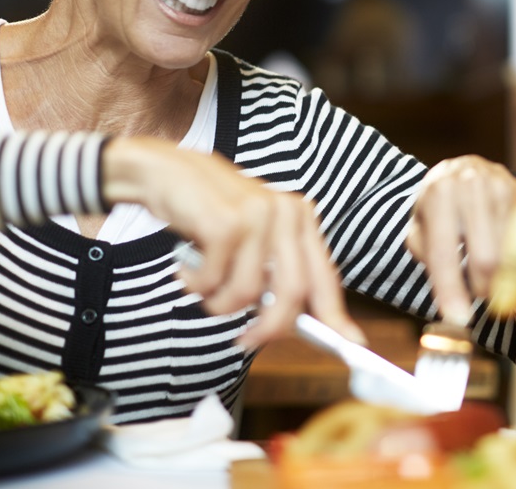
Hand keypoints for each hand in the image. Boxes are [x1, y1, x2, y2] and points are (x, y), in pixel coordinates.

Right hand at [102, 137, 362, 349]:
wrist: (164, 171)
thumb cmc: (208, 211)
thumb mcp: (252, 238)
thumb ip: (275, 272)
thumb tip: (296, 324)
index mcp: (300, 218)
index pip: (324, 275)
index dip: (336, 314)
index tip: (352, 344)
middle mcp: (287, 213)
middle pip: (293, 293)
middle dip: (269, 328)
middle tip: (245, 342)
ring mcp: (258, 215)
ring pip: (249, 293)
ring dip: (219, 303)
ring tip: (203, 285)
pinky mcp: (226, 222)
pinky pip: (214, 283)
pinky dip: (196, 286)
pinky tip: (186, 268)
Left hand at [407, 155, 515, 324]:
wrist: (467, 171)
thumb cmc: (440, 207)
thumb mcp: (420, 225)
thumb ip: (425, 254)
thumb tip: (449, 295)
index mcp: (438, 192)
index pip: (445, 253)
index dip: (450, 291)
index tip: (457, 320)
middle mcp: (472, 185)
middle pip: (486, 260)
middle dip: (483, 289)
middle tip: (477, 296)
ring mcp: (503, 186)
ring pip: (512, 255)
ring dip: (502, 278)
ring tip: (488, 275)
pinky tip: (506, 260)